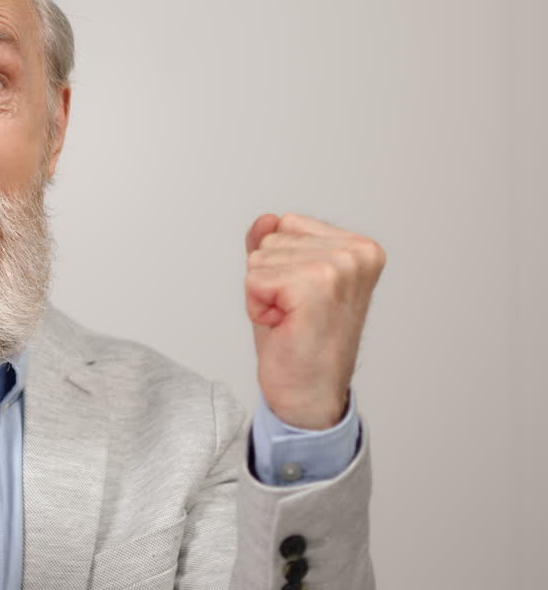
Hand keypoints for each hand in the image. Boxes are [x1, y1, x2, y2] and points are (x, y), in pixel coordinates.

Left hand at [245, 213, 385, 429]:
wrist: (308, 395)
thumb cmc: (299, 342)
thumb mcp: (283, 281)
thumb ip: (275, 245)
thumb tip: (266, 219)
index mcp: (359, 247)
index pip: (285, 224)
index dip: (278, 265)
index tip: (300, 299)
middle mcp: (356, 253)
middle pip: (270, 239)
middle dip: (268, 279)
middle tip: (294, 314)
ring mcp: (339, 267)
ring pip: (259, 258)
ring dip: (263, 294)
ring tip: (291, 320)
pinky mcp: (317, 285)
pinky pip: (254, 278)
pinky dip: (257, 307)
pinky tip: (285, 327)